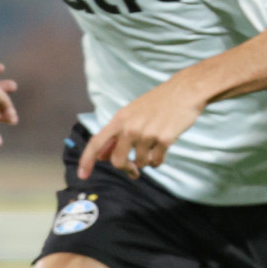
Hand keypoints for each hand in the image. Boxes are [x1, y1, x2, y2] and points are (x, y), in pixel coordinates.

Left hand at [80, 76, 205, 178]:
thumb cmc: (158, 102)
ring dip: (146, 161)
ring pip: (140, 163)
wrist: (184, 91)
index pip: (96, 143)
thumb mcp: (132, 114)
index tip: (82, 175)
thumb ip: (116, 135)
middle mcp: (130, 128)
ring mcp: (147, 134)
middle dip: (125, 169)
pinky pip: (156, 162)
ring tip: (154, 149)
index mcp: (120, 120)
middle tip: (133, 171)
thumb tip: (102, 157)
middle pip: (118, 161)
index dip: (87, 160)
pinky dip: (159, 161)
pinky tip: (163, 150)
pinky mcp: (165, 140)